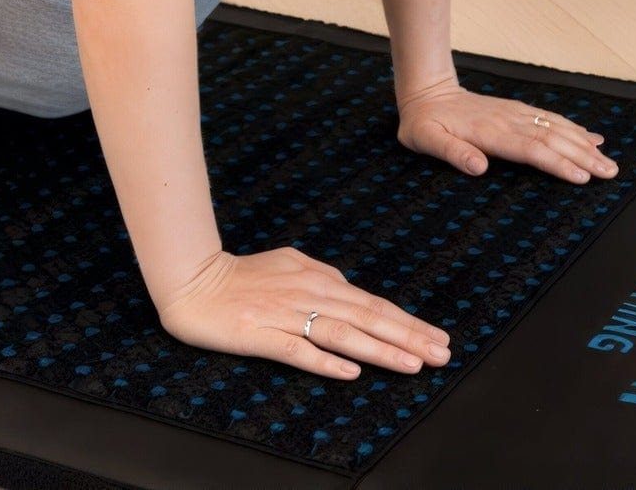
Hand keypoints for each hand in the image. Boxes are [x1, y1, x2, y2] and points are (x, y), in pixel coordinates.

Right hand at [154, 246, 452, 381]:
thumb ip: (321, 277)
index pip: (373, 304)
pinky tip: (350, 371)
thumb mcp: (289, 264)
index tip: (437, 338)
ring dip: (382, 350)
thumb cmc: (242, 275)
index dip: (407, 323)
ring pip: (344, 334)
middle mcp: (308, 294)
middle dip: (409, 338)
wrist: (193, 280)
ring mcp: (285, 315)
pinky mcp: (261, 334)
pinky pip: (299, 350)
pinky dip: (326, 360)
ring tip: (414, 364)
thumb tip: (350, 290)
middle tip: (443, 353)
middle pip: (368, 318)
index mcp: (318, 279)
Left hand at [396, 77, 619, 183]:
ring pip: (556, 129)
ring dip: (584, 144)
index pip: (531, 150)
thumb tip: (479, 167)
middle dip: (584, 156)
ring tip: (609, 159)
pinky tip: (590, 137)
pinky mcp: (517, 111)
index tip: (582, 176)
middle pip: (552, 140)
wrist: (427, 92)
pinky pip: (550, 119)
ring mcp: (515, 114)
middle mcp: (509, 121)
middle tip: (610, 172)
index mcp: (490, 133)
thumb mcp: (426, 139)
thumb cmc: (423, 122)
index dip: (557, 163)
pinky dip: (573, 129)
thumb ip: (452, 152)